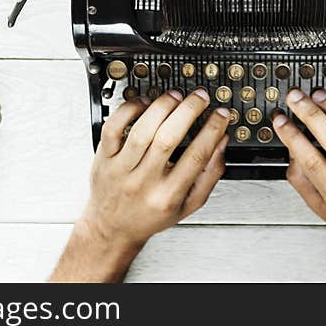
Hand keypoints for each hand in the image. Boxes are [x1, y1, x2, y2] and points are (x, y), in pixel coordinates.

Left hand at [50, 88, 228, 281]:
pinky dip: (128, 110)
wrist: (112, 228)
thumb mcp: (189, 205)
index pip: (196, 156)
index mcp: (168, 196)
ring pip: (142, 131)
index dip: (212, 130)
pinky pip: (113, 128)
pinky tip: (144, 103)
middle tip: (200, 97)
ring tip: (176, 96)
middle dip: (189, 111)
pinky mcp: (104, 158)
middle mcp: (144, 183)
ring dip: (162, 107)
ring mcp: (121, 170)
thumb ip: (210, 174)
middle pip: (168, 139)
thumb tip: (221, 141)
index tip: (220, 114)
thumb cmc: (152, 215)